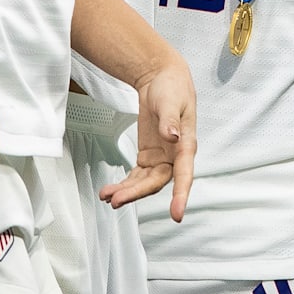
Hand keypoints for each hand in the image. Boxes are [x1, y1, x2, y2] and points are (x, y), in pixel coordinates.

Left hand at [101, 53, 196, 221]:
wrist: (162, 78)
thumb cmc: (173, 88)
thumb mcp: (171, 101)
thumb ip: (170, 120)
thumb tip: (173, 137)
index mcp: (186, 145)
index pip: (184, 175)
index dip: (181, 195)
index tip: (176, 215)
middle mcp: (174, 157)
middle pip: (156, 182)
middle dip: (137, 193)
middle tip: (116, 200)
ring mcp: (161, 158)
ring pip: (144, 183)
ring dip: (127, 192)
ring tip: (107, 196)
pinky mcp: (148, 156)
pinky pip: (137, 176)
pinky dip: (125, 184)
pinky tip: (112, 190)